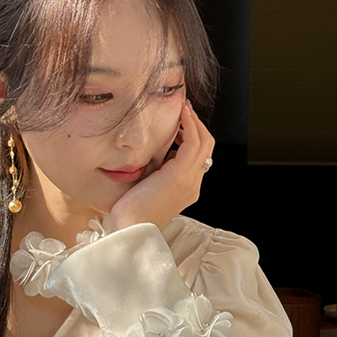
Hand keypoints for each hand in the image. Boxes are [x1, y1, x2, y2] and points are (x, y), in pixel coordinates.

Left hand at [109, 100, 214, 231]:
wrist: (130, 229)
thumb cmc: (131, 213)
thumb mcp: (147, 188)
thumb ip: (155, 172)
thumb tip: (153, 152)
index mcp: (187, 189)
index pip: (198, 158)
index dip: (192, 137)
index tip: (179, 123)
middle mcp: (193, 184)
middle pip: (207, 148)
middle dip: (197, 126)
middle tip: (184, 111)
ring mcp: (189, 179)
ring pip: (204, 142)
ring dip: (194, 121)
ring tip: (182, 108)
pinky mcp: (180, 174)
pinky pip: (193, 141)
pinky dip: (189, 124)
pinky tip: (180, 114)